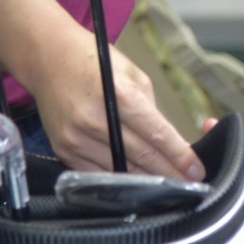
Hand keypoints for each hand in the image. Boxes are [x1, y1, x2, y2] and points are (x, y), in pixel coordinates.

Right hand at [28, 24, 205, 180]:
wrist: (47, 58)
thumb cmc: (94, 61)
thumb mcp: (132, 73)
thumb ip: (151, 108)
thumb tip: (170, 141)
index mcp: (119, 94)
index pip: (156, 133)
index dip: (179, 155)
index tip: (196, 169)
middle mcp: (95, 118)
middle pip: (141, 156)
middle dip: (169, 172)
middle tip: (189, 183)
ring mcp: (76, 137)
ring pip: (120, 170)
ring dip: (146, 180)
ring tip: (168, 186)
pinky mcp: (64, 149)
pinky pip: (97, 173)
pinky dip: (118, 179)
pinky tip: (135, 184)